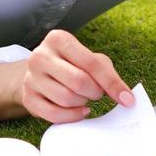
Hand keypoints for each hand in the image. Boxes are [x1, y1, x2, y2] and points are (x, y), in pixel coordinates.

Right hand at [18, 29, 134, 123]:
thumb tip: (126, 97)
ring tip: (82, 97)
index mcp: (57, 39)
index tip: (127, 99)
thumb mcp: (89, 59)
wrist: (40, 73)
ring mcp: (31, 78)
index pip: (91, 63)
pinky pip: (54, 115)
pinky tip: (79, 111)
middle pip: (78, 82)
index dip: (112, 83)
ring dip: (82, 103)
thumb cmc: (70, 64)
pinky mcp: (28, 98)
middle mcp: (40, 56)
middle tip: (96, 93)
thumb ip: (107, 73)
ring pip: (66, 99)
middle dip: (95, 92)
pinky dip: (72, 116)